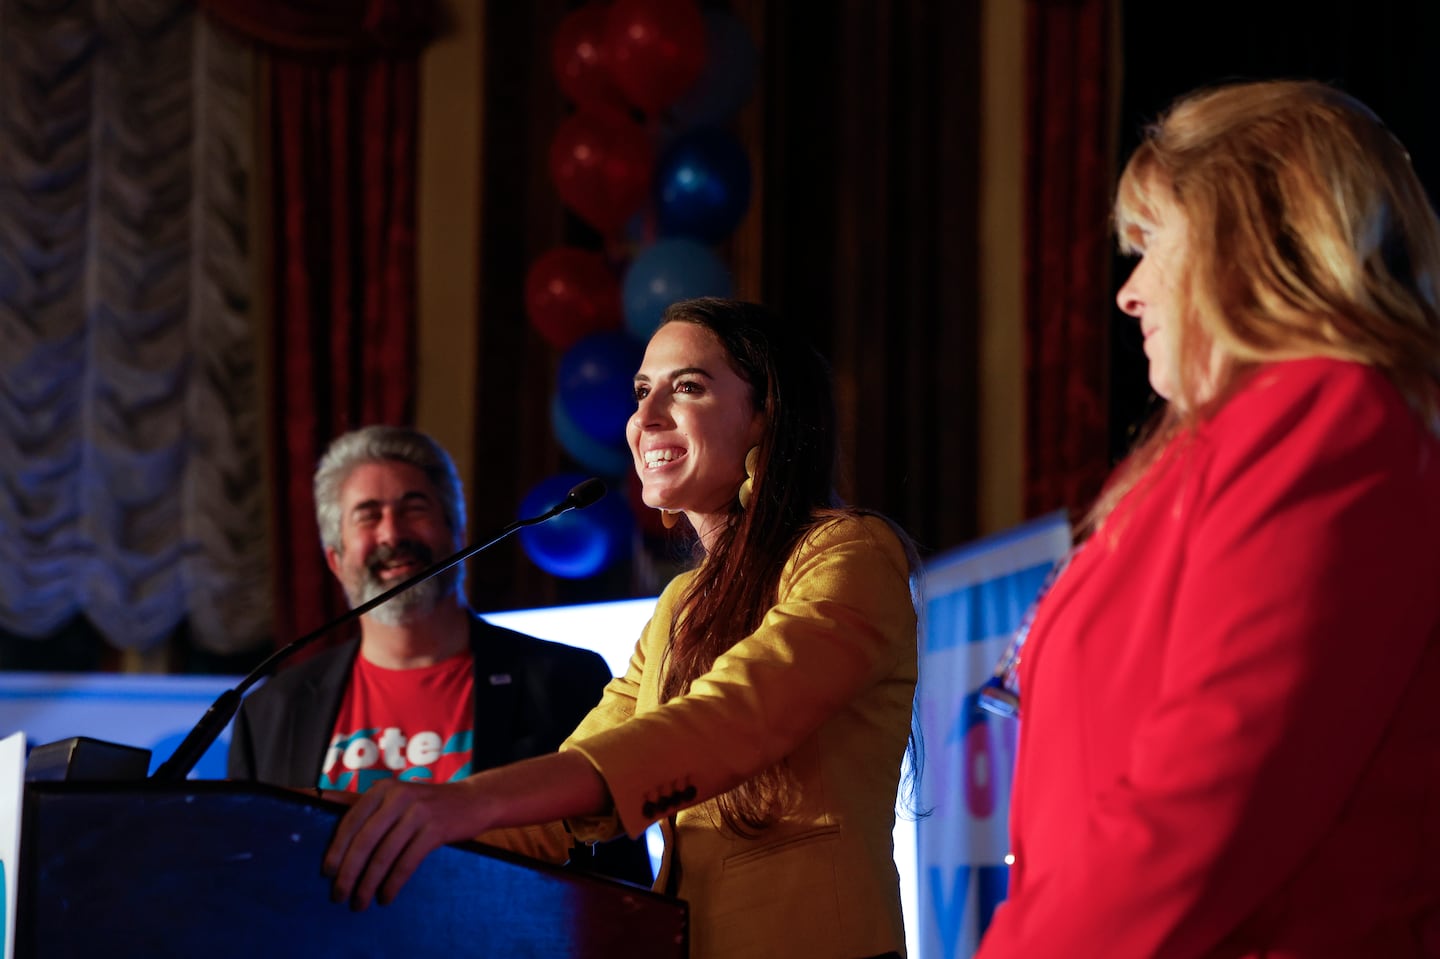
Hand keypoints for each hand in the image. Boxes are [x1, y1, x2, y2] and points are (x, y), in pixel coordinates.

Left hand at [321, 777, 491, 909]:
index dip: (336, 849)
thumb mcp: (396, 796)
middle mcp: (398, 796)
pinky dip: (393, 883)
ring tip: (360, 902)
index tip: (326, 873)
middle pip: (364, 840)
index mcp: (383, 788)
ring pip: (384, 855)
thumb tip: (321, 801)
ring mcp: (418, 812)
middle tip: (338, 895)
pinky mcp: (435, 829)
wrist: (474, 800)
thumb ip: (364, 803)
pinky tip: (386, 897)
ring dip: (368, 883)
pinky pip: (407, 862)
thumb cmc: (428, 803)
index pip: (351, 821)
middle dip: (348, 872)